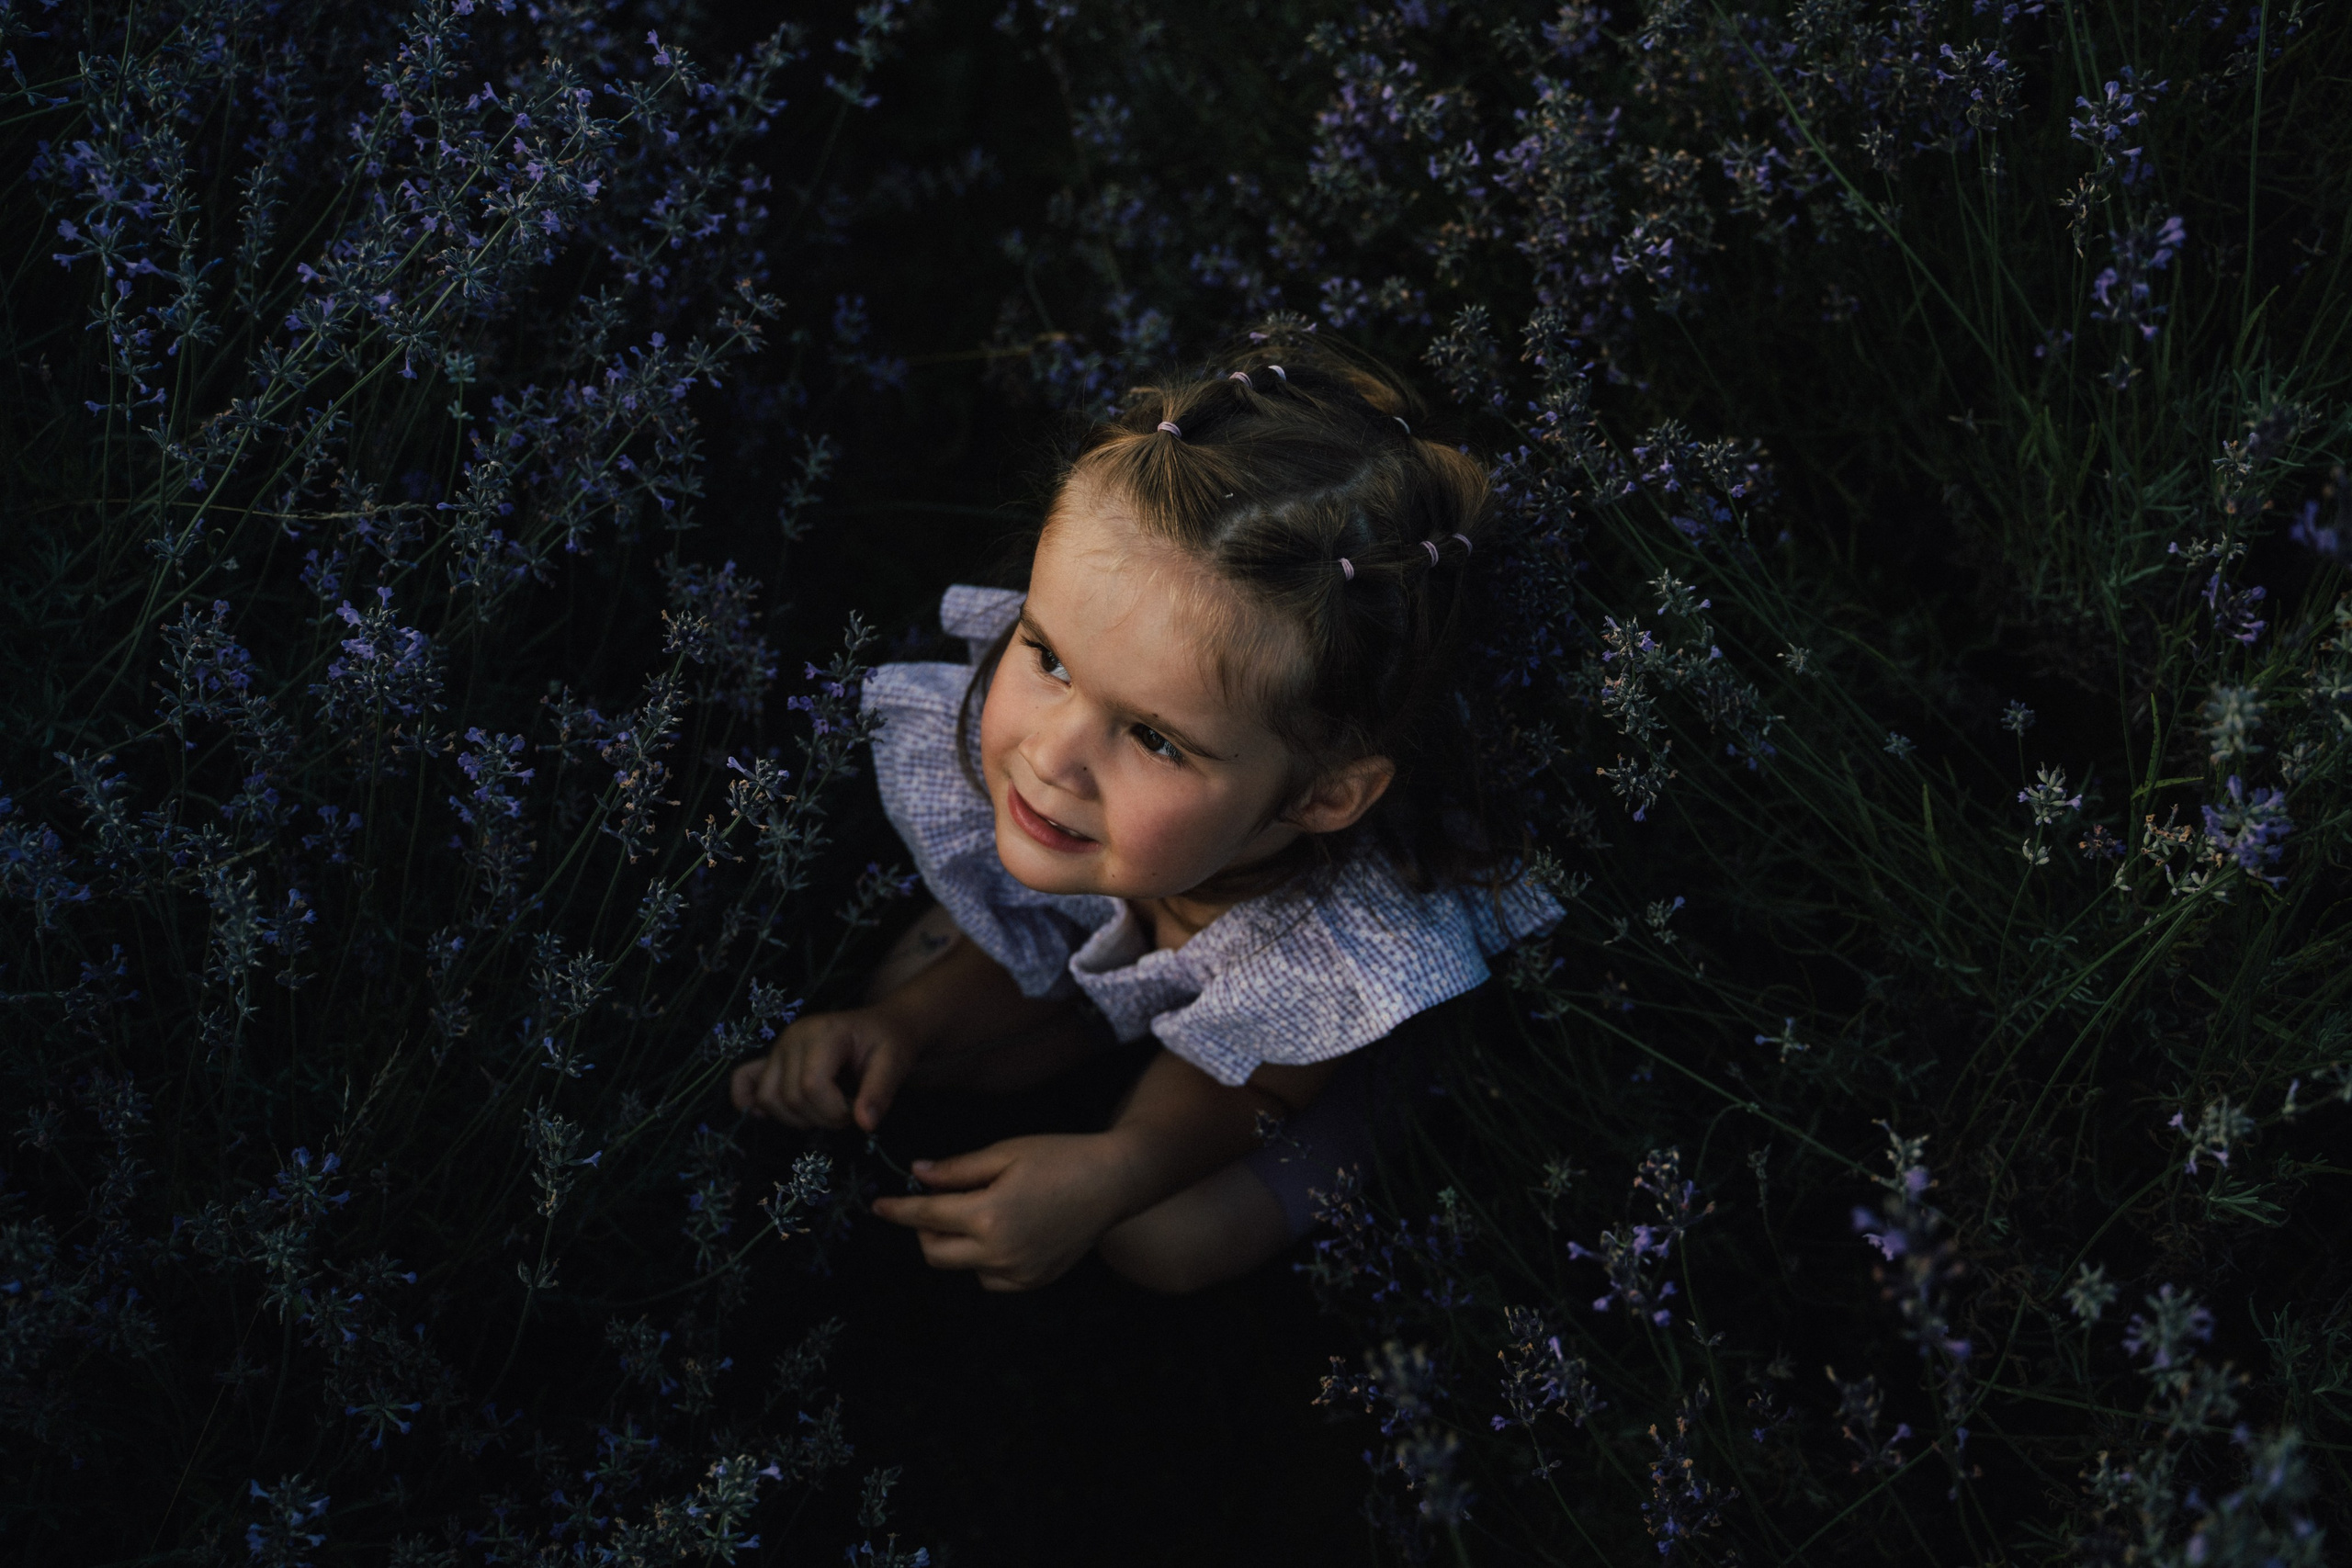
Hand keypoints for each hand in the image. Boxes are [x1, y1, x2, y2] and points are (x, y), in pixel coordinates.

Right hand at [729, 1007, 921, 1132]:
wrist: (881, 1027)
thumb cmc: (888, 1042)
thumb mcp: (894, 1062)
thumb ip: (879, 1092)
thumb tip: (865, 1124)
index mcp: (823, 1033)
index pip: (811, 1085)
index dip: (833, 1111)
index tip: (856, 1113)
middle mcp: (792, 1038)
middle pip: (789, 1096)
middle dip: (820, 1118)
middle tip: (846, 1113)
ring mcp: (778, 1048)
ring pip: (768, 1099)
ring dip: (796, 1118)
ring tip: (824, 1111)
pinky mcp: (771, 1059)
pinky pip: (744, 1080)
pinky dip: (749, 1101)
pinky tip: (768, 1115)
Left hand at [870, 1134, 1133, 1291]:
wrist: (1114, 1181)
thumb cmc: (1060, 1157)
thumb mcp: (1005, 1152)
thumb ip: (957, 1169)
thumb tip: (918, 1174)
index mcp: (988, 1215)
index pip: (926, 1216)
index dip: (898, 1210)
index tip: (879, 1206)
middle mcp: (999, 1252)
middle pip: (935, 1252)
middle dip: (924, 1229)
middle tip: (936, 1203)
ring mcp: (1019, 1272)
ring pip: (963, 1268)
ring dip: (956, 1244)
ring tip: (979, 1213)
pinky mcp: (1034, 1281)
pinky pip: (991, 1278)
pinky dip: (984, 1259)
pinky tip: (1003, 1232)